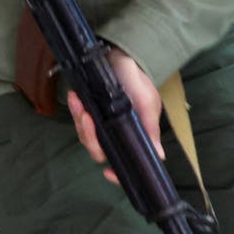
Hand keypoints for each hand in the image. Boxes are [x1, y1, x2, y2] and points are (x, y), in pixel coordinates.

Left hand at [66, 48, 162, 183]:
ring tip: (79, 102)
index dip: (116, 173)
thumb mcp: (148, 106)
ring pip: (84, 136)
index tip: (108, 173)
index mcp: (131, 137)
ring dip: (80, 120)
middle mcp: (113, 134)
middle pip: (97, 151)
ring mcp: (99, 125)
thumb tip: (159, 156)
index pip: (122, 162)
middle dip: (90, 137)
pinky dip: (75, 109)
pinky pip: (77, 119)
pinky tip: (75, 98)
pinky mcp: (87, 113)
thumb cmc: (139, 85)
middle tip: (88, 117)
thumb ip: (150, 130)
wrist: (124, 61)